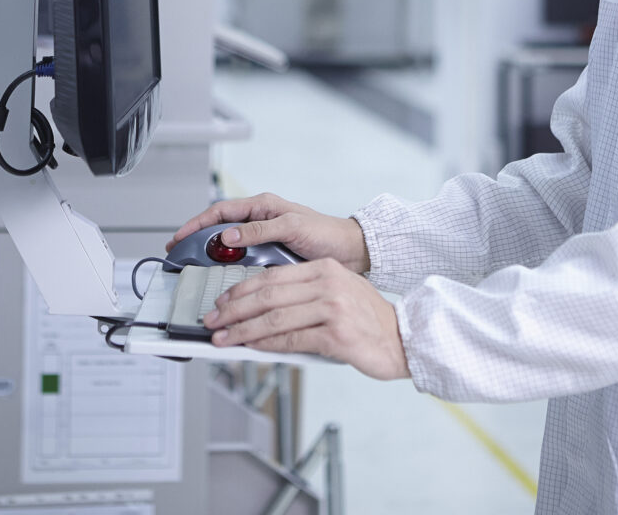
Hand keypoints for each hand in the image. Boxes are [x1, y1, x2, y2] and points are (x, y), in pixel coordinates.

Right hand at [167, 193, 369, 273]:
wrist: (350, 252)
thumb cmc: (327, 233)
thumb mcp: (292, 227)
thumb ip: (260, 230)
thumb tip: (228, 235)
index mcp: (263, 207)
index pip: (221, 211)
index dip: (198, 223)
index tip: (180, 236)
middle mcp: (261, 221)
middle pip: (220, 229)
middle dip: (198, 240)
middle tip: (179, 253)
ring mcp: (264, 239)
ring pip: (229, 246)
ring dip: (212, 256)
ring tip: (196, 268)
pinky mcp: (270, 255)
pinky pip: (243, 260)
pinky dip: (230, 268)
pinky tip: (222, 278)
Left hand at [204, 259, 409, 380]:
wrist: (404, 339)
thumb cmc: (368, 321)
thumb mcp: (337, 294)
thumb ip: (303, 296)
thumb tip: (259, 311)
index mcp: (324, 269)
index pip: (272, 277)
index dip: (241, 290)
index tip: (222, 301)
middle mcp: (327, 283)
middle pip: (267, 295)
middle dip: (233, 309)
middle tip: (212, 320)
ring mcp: (332, 308)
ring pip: (273, 318)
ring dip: (242, 330)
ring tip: (223, 338)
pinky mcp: (335, 334)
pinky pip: (290, 339)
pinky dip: (265, 344)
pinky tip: (250, 348)